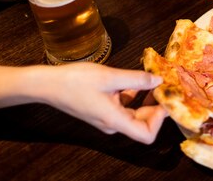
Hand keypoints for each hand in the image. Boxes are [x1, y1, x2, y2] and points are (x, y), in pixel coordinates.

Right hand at [41, 63, 166, 143]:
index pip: (146, 135)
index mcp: (114, 120)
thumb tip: (159, 80)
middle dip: (157, 107)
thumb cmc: (75, 81)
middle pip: (143, 124)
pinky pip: (125, 107)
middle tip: (166, 87)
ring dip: (148, 100)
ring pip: (135, 114)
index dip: (159, 120)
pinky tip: (139, 80)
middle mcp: (112, 123)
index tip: (164, 99)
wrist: (47, 84)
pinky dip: (135, 96)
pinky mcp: (103, 109)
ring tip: (156, 81)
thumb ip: (137, 79)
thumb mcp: (110, 77)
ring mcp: (107, 118)